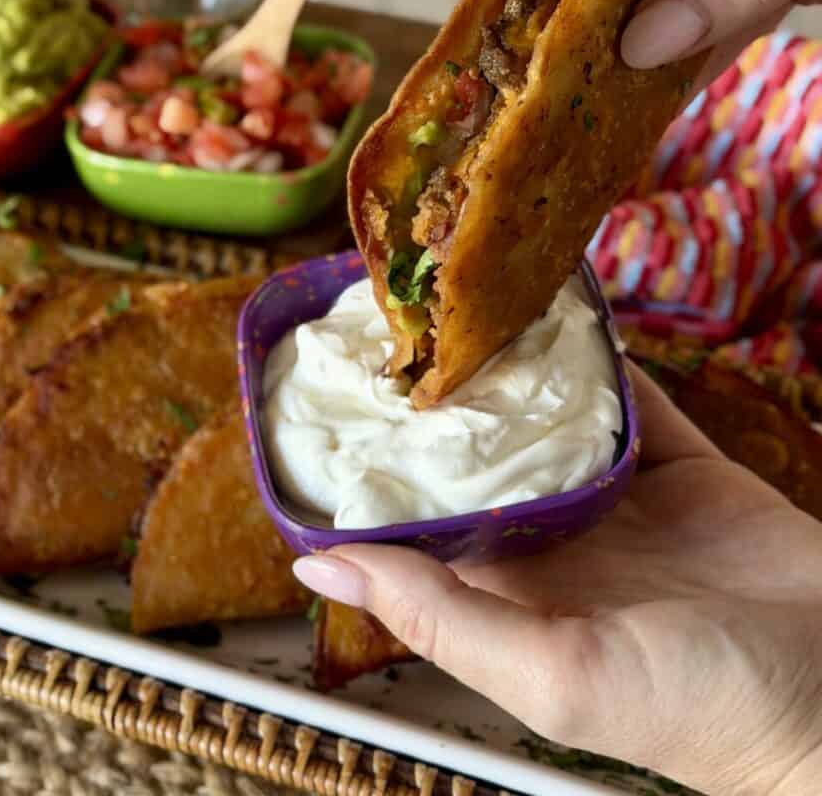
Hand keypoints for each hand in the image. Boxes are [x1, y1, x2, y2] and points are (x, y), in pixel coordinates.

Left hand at [293, 366, 821, 795]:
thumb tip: (319, 563)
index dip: (379, 465)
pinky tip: (569, 318)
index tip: (338, 400)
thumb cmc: (700, 709)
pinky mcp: (681, 470)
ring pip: (551, 420)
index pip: (421, 517)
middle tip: (403, 331)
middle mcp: (552, 541)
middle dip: (445, 402)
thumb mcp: (554, 673)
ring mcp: (618, 501)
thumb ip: (438, 615)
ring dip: (520, 372)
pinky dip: (603, 364)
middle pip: (481, 457)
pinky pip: (633, 404)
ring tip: (474, 311)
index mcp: (507, 589)